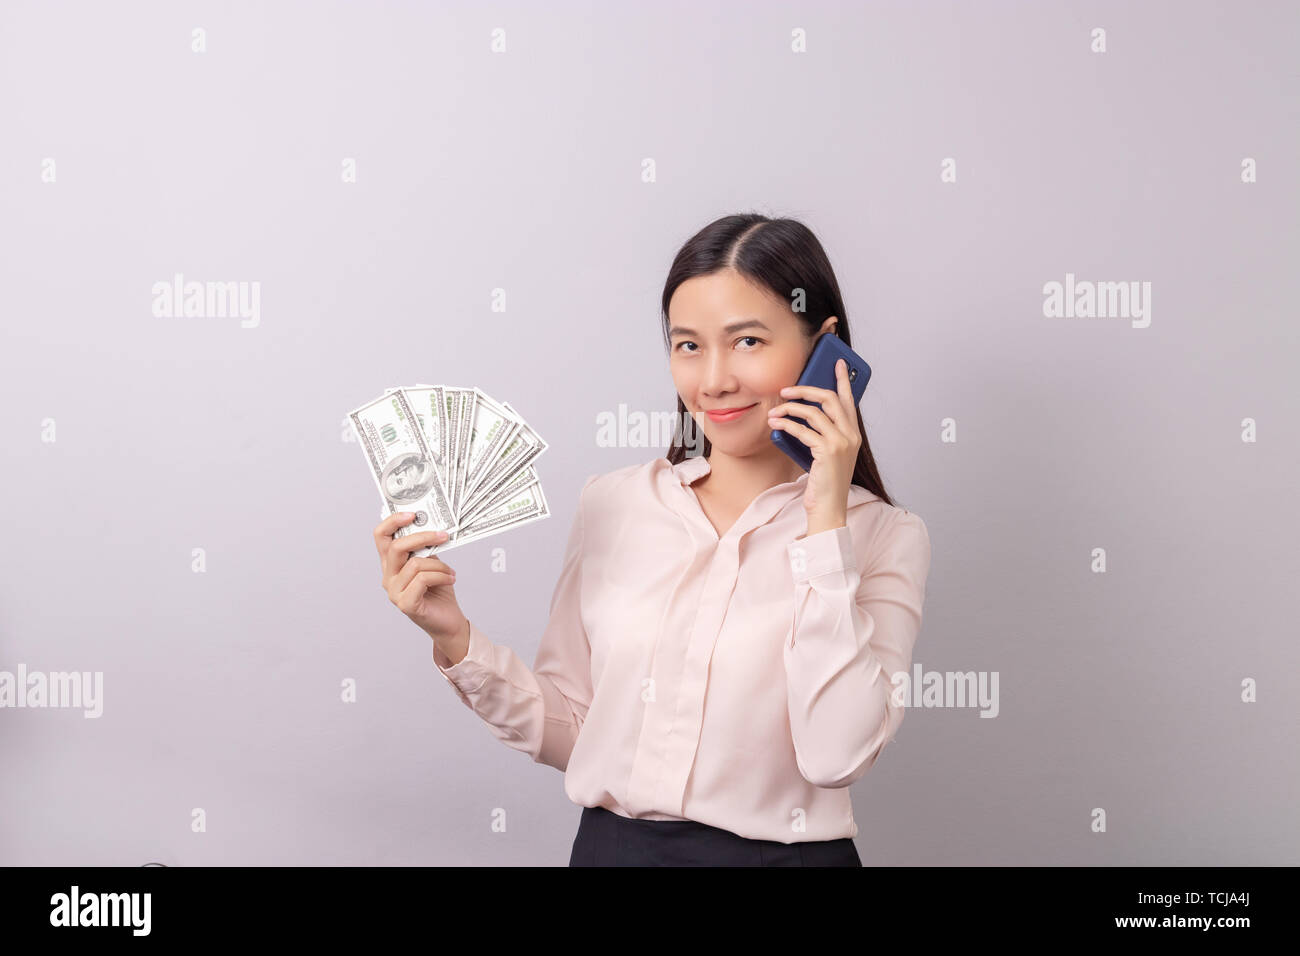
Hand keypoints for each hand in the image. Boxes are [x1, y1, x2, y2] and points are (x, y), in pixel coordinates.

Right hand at [373, 513, 468, 646]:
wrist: (447, 621)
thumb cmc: (439, 591)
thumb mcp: (432, 563)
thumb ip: (425, 548)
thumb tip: (431, 526)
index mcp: (391, 564)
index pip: (381, 537)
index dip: (393, 522)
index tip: (413, 514)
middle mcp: (388, 577)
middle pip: (396, 547)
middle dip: (422, 538)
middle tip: (443, 536)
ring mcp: (394, 592)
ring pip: (415, 564)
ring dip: (439, 565)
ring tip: (450, 571)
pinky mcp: (405, 604)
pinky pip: (422, 580)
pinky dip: (441, 576)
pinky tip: (450, 579)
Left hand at [767, 358, 860, 532]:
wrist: (829, 507)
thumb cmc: (826, 482)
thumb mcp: (828, 454)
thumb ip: (823, 434)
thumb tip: (803, 412)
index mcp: (853, 434)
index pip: (849, 400)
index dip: (843, 380)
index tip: (837, 363)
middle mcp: (851, 435)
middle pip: (829, 399)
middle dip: (805, 389)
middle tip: (786, 389)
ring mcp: (841, 443)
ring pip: (813, 412)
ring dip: (789, 409)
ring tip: (774, 412)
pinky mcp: (828, 451)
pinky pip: (803, 430)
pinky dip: (787, 425)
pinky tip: (776, 424)